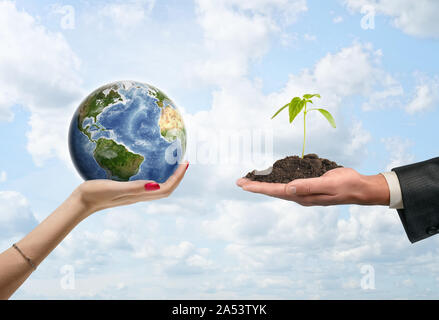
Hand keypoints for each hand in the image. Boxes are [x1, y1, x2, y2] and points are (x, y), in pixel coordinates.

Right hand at [74, 161, 188, 215]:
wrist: (79, 203)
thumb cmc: (94, 194)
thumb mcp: (114, 187)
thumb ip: (134, 187)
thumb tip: (156, 185)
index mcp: (139, 195)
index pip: (166, 188)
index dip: (178, 177)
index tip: (185, 163)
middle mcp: (139, 196)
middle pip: (165, 190)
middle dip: (177, 177)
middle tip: (183, 161)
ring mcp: (133, 195)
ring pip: (158, 189)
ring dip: (169, 177)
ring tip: (173, 164)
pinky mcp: (126, 191)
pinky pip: (148, 185)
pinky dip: (156, 177)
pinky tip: (151, 167)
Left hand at [236, 167, 389, 206]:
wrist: (359, 188)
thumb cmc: (345, 184)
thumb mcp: (327, 183)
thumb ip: (308, 186)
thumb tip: (288, 189)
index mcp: (302, 196)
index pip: (275, 191)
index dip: (258, 187)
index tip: (243, 184)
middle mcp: (300, 195)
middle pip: (273, 191)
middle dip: (256, 186)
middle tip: (239, 181)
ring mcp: (303, 192)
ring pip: (278, 188)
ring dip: (264, 184)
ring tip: (250, 179)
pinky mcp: (308, 186)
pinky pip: (288, 183)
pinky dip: (276, 180)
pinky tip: (272, 177)